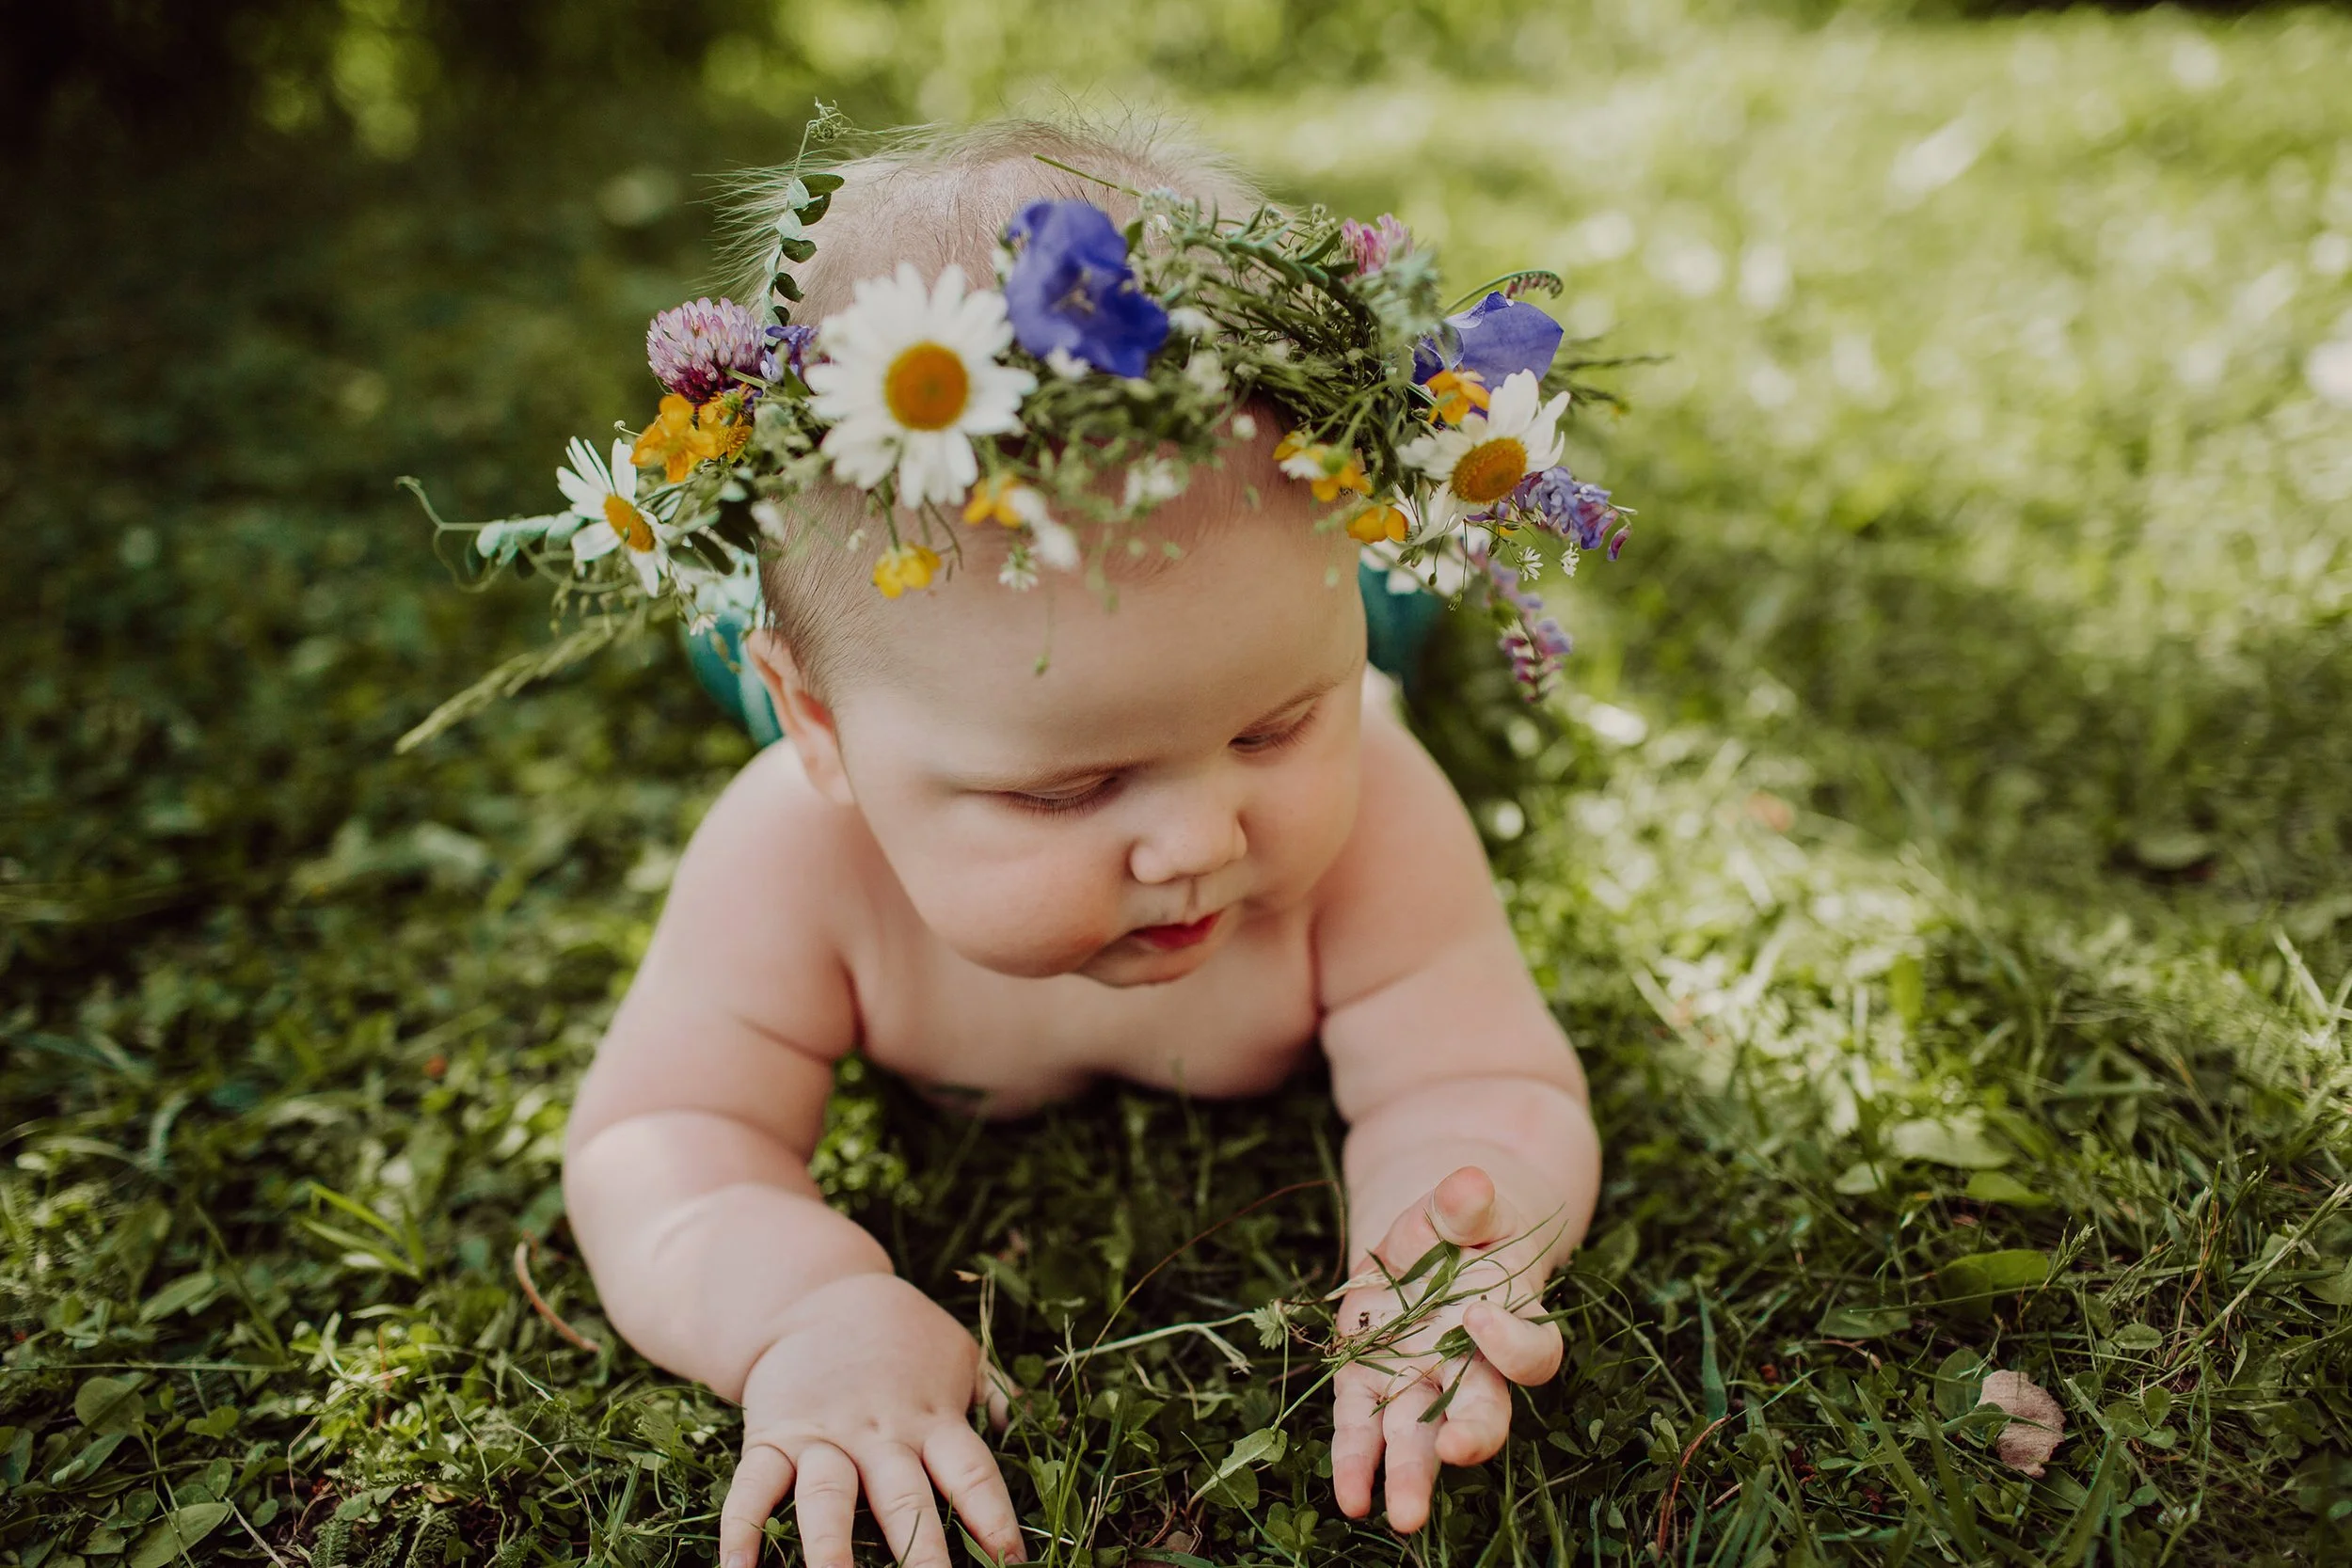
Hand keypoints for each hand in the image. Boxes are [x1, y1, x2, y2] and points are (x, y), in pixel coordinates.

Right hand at [719, 1273, 1024, 1567]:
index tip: (1010, 1560)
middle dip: (919, 1551)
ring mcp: (822, 1437)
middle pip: (903, 1498)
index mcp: (932, 1419)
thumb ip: (994, 1396)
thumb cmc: (902, 1336)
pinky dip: (741, 1528)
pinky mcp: (772, 1437)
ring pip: (828, 1497)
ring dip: (831, 1547)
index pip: (971, 1474)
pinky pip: (754, 1486)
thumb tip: (1029, 1429)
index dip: (992, 1518)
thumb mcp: (960, 1355)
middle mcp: (879, 1434)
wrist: (816, 1294)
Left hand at [1329, 1166, 1564, 1532]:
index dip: (1512, 1343)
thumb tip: (1470, 1182)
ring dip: (1413, 1475)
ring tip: (1399, 1515)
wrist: (1428, 1238)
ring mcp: (1419, 1379)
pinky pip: (1365, 1427)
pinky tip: (1350, 1498)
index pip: (1534, 1350)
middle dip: (1473, 1435)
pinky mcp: (1369, 1382)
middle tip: (1457, 1452)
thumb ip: (1463, 1203)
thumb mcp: (1462, 1204)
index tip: (1479, 1318)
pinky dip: (1356, 1463)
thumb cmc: (1460, 1222)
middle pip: (1485, 1410)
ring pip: (1423, 1436)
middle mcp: (1471, 1363)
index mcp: (1509, 1316)